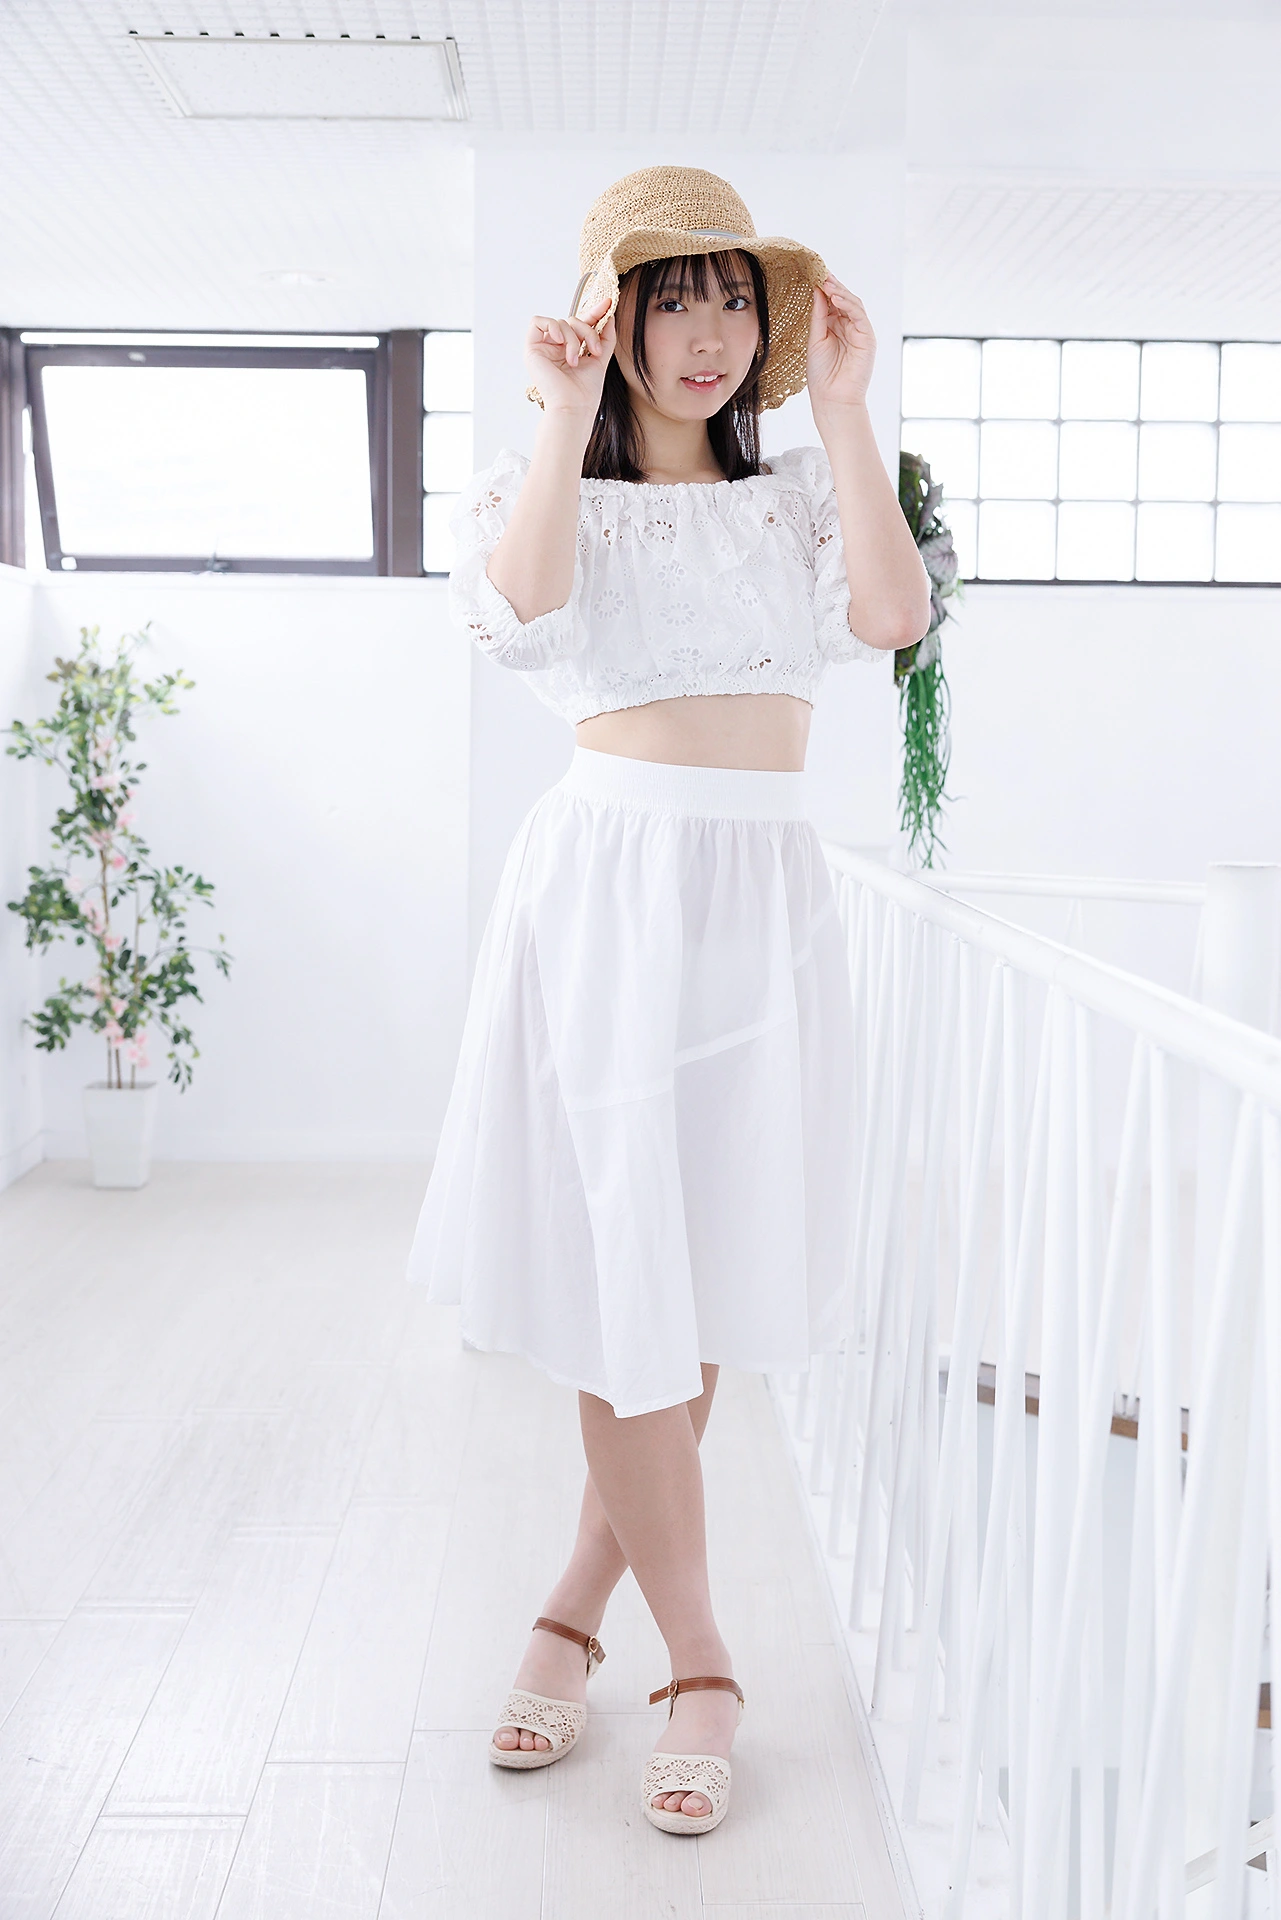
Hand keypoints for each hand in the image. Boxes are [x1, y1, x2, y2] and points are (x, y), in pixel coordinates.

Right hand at [525, 296, 614, 416]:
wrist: (573, 408)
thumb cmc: (585, 392)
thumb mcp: (599, 359)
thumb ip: (605, 337)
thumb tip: (609, 315)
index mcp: (569, 350)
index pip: (581, 325)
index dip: (594, 312)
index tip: (608, 304)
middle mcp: (555, 348)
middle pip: (572, 321)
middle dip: (587, 331)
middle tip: (594, 350)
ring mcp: (543, 348)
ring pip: (560, 322)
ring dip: (573, 338)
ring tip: (575, 359)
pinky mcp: (532, 349)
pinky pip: (537, 322)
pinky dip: (552, 326)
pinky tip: (559, 341)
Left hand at [806, 276, 874, 412]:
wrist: (832, 399)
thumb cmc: (821, 375)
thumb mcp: (815, 338)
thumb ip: (819, 315)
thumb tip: (817, 290)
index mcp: (835, 327)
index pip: (832, 302)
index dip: (823, 288)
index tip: (812, 273)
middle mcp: (849, 327)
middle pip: (843, 299)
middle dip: (832, 285)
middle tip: (819, 271)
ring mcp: (860, 332)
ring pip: (852, 304)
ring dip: (839, 291)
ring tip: (826, 282)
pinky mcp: (867, 338)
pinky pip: (859, 315)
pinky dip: (848, 304)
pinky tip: (836, 297)